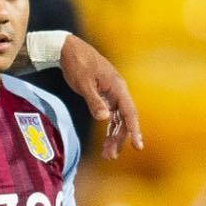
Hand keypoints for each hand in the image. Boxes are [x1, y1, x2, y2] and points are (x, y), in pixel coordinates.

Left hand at [59, 38, 143, 159]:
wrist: (68, 49)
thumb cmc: (77, 64)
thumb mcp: (84, 83)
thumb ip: (94, 101)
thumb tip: (105, 118)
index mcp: (117, 87)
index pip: (129, 112)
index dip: (134, 130)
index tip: (137, 146)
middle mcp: (118, 91)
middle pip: (124, 119)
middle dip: (119, 139)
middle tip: (110, 156)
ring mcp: (112, 94)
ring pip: (117, 119)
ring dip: (114, 136)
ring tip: (108, 155)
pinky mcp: (104, 95)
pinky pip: (110, 115)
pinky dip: (108, 128)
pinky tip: (106, 141)